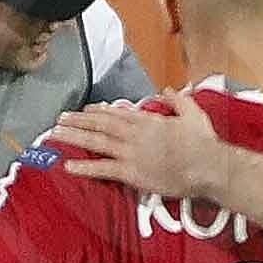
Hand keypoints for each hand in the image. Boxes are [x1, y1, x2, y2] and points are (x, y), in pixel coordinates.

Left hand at [48, 89, 233, 205]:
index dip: (97, 111)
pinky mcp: (131, 173)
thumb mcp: (193, 113)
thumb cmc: (203, 142)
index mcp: (147, 119)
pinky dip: (84, 168)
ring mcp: (130, 152)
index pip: (116, 113)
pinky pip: (102, 169)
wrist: (207, 166)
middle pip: (100, 125)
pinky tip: (67, 166)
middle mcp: (133, 133)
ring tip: (54, 135)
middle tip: (58, 119)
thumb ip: (177, 100)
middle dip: (77, 121)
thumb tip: (167, 90)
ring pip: (96, 142)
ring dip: (74, 138)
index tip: (84, 110)